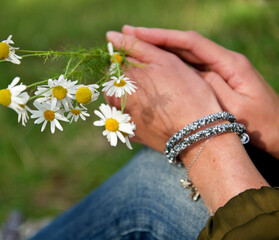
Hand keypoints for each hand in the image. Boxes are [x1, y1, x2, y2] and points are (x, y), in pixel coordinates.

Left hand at [105, 31, 221, 151]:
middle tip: (159, 84)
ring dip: (133, 93)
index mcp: (120, 77)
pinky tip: (155, 112)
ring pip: (121, 96)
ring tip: (159, 99)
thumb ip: (135, 45)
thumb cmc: (185, 92)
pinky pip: (127, 114)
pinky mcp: (127, 132)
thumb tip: (110, 35)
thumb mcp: (164, 60)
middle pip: (116, 79)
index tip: (153, 67)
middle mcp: (113, 98)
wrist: (197, 134)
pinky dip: (137, 110)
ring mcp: (119, 117)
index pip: (116, 60)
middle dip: (132, 77)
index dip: (135, 59)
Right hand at [123, 25, 278, 157]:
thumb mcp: (237, 110)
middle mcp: (222, 62)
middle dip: (156, 38)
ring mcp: (217, 71)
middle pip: (184, 45)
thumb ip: (212, 89)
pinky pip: (187, 70)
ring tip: (133, 46)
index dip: (163, 37)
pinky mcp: (214, 82)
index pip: (191, 42)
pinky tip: (151, 66)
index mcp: (230, 63)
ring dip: (159, 50)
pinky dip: (168, 65)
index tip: (138, 34)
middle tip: (127, 34)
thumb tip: (185, 74)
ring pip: (183, 56)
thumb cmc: (262, 125)